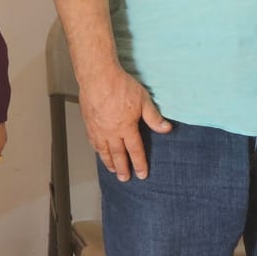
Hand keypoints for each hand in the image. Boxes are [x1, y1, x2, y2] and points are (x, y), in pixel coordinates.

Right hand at [79, 64, 171, 180]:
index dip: (139, 164)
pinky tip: (99, 151)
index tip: (142, 174)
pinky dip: (97, 150)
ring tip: (113, 170)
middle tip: (125, 179)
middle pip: (118, 155)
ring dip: (109, 162)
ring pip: (103, 150)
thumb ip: (154, 117)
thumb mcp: (144, 100)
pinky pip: (93, 141)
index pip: (135, 151)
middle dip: (123, 168)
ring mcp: (98, 129)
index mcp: (126, 128)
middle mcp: (111, 132)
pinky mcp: (89, 122)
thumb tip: (167, 129)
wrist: (98, 76)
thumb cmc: (121, 86)